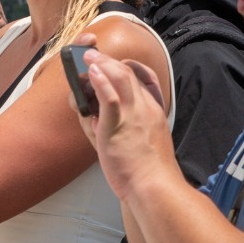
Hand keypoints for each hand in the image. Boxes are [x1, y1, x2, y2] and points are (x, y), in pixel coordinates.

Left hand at [69, 35, 173, 198]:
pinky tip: (91, 73)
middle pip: (130, 74)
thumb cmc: (148, 171)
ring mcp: (133, 115)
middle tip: (93, 55)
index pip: (147, 78)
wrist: (154, 187)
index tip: (118, 64)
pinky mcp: (117, 127)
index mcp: (155, 111)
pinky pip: (110, 98)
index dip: (131, 67)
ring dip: (102, 63)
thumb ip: (127, 127)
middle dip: (109, 61)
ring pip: (120, 78)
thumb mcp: (144, 143)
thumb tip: (97, 119)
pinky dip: (100, 81)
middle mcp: (146, 108)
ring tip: (88, 56)